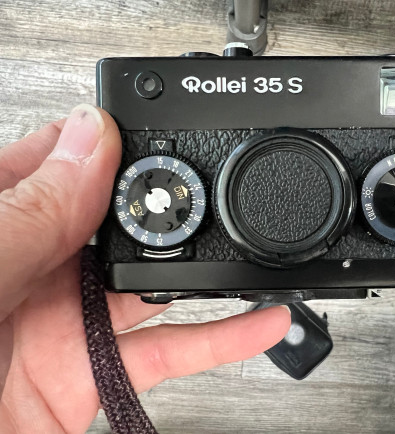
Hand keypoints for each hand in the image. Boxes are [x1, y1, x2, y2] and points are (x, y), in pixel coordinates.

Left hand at [0, 105, 290, 432]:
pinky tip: (256, 323)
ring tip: (245, 249)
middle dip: (167, 206)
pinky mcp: (94, 375)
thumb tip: (90, 140)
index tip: (160, 129)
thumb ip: (28, 212)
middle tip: (209, 196)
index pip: (61, 162)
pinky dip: (221, 339)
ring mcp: (66, 322)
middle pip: (117, 221)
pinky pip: (170, 351)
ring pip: (151, 284)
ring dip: (203, 270)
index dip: (111, 142)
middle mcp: (32, 268)